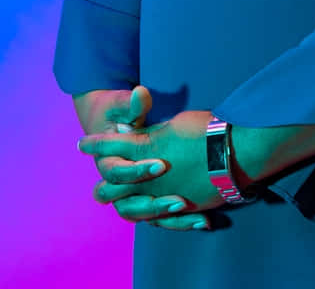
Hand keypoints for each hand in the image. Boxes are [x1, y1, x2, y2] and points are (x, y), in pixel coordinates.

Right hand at [73, 86, 207, 230]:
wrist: (116, 126)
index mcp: (109, 162)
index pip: (117, 174)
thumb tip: (140, 93)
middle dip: (150, 202)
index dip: (136, 171)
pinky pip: (164, 220)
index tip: (162, 164)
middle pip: (127, 206)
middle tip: (177, 197)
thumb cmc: (118, 114)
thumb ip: (131, 104)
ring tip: (188, 207)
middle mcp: (119, 185)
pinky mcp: (153, 200)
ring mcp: (136, 195)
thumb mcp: (122, 106)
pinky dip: (182, 222)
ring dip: (166, 215)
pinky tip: (204, 221)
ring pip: (146, 217)